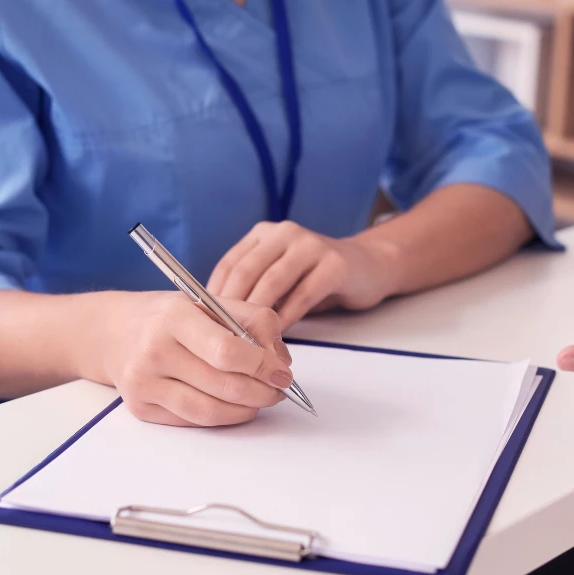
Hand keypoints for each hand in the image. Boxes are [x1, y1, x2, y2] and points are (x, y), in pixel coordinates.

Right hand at [101, 292, 294, 426]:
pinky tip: (232, 405)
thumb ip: (252, 321)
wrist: (113, 332)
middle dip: (261, 393)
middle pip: (223, 386)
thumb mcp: (208, 302)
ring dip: (245, 410)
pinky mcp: (140, 407)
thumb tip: (279, 361)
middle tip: (278, 391)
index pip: (227, 352)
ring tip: (259, 400)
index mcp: (175, 317)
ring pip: (209, 411)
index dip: (262, 367)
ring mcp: (143, 383)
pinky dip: (221, 417)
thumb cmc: (168, 317)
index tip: (282, 373)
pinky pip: (192, 421)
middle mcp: (154, 350)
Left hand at [207, 221, 396, 328]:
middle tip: (222, 338)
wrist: (369, 267)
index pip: (230, 264)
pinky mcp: (334, 264)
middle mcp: (285, 233)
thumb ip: (253, 288)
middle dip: (232, 307)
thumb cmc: (316, 278)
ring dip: (257, 315)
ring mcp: (311, 245)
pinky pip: (303, 295)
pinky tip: (279, 336)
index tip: (205, 324)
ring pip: (273, 282)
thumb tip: (215, 321)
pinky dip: (288, 318)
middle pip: (247, 271)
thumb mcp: (279, 277)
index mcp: (264, 234)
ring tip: (248, 341)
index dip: (214, 296)